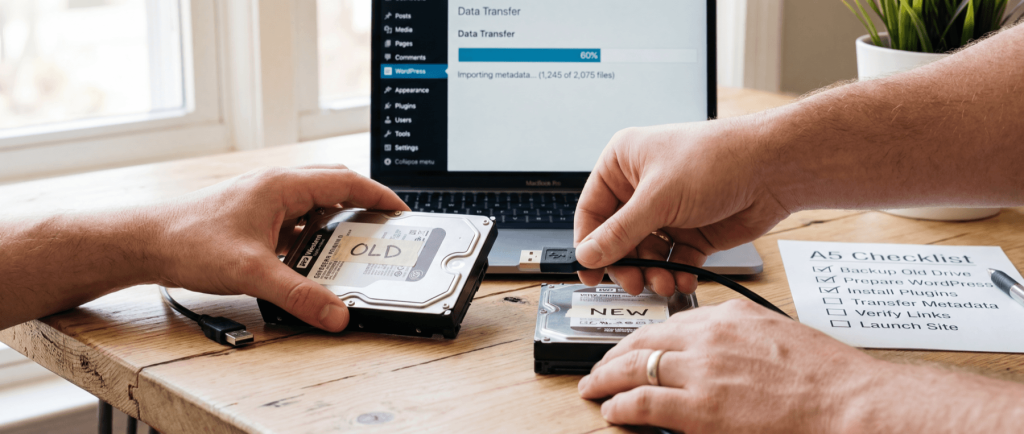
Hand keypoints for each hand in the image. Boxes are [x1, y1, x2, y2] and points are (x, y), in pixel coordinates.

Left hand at [146, 165, 407, 331]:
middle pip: (335, 187)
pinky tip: (313, 258)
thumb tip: (336, 314)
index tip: (402, 212)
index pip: (347, 182)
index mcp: (283, 185)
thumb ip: (298, 294)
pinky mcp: (255, 216)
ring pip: (315, 203)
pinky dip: (313, 234)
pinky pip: (296, 219)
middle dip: (364, 206)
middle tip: (386, 229)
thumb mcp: (252, 272)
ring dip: (337, 222)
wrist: (146, 242)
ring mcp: (265, 200)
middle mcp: (277, 186)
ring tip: (355, 247)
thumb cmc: (189, 241)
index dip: (379, 196)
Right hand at [574, 121, 790, 294]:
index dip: (588, 244)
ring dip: (652, 272)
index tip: (589, 274)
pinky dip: (676, 273)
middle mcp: (642, 188)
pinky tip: (683, 279)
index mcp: (623, 164)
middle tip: (633, 283)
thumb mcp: (658, 198)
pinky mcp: (692, 231)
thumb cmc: (716, 159)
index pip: (592, 211)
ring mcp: (668, 211)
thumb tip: (587, 255)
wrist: (773, 168)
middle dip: (626, 264)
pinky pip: (673, 260)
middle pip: (617, 239)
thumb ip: (619, 233)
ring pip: (646, 254)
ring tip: (664, 282)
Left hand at [577, 299, 877, 432]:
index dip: (642, 338)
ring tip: (593, 387)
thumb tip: (715, 355)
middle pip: (643, 340)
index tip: (632, 347)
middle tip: (600, 366)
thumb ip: (738, 339)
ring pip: (634, 368)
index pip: (669, 322)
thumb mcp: (777, 335)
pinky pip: (642, 402)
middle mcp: (709, 337)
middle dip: (614, 354)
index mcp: (729, 316)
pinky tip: (611, 410)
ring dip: (607, 378)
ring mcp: (701, 371)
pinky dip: (619, 406)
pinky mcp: (699, 408)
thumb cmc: (828, 377)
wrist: (849, 403)